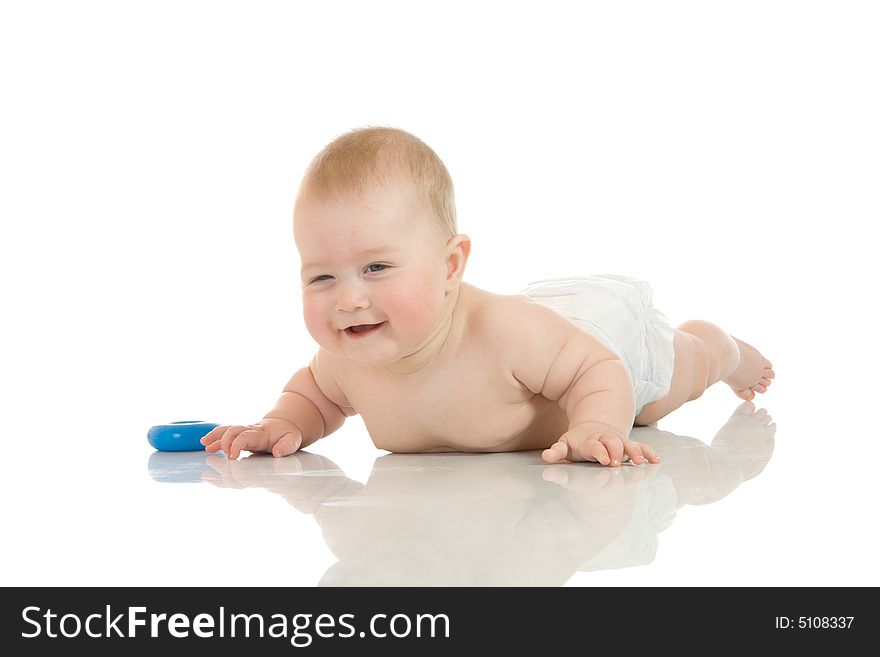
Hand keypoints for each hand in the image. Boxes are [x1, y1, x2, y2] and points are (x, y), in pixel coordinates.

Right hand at [200, 418, 302, 459]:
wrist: (285, 424)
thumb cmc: (288, 435)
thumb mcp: (293, 440)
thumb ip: (286, 446)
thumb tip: (277, 452)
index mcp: (261, 433)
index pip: (244, 436)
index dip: (236, 445)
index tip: (232, 458)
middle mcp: (250, 430)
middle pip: (232, 431)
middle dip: (225, 443)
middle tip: (225, 459)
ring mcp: (244, 431)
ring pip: (226, 430)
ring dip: (215, 437)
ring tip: (206, 447)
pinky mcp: (240, 434)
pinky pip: (225, 433)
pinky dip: (215, 438)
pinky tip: (206, 444)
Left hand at [541, 422, 659, 465]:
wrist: (593, 429)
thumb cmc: (578, 442)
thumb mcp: (565, 445)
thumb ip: (557, 452)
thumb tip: (546, 456)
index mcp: (590, 441)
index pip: (595, 446)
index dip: (600, 452)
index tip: (604, 460)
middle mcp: (606, 440)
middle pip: (613, 444)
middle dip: (616, 453)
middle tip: (618, 463)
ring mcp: (618, 442)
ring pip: (628, 445)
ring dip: (634, 452)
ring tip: (640, 461)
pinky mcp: (628, 445)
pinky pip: (641, 447)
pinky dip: (648, 452)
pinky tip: (655, 460)